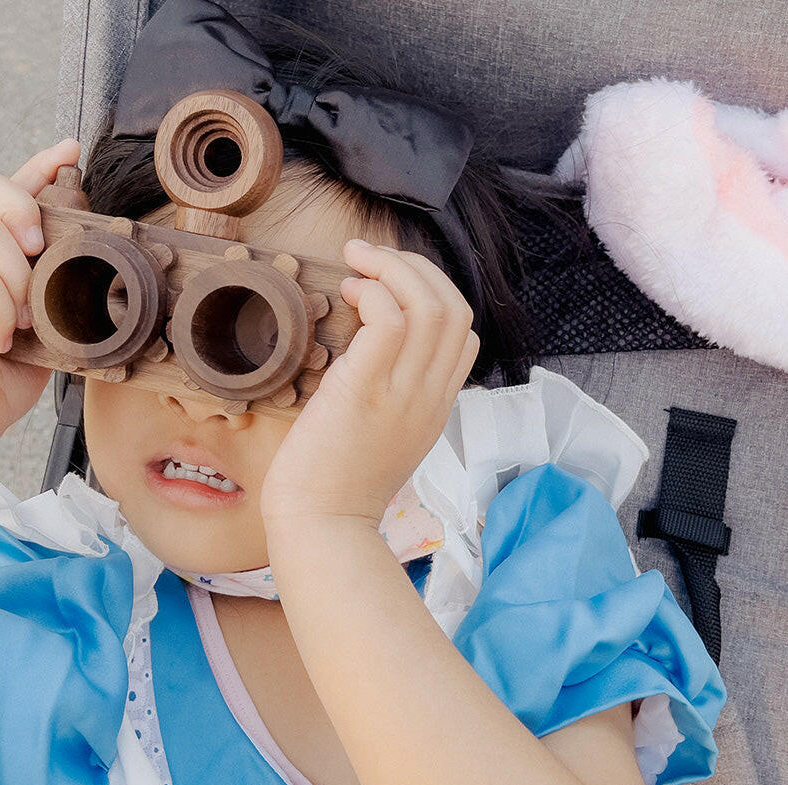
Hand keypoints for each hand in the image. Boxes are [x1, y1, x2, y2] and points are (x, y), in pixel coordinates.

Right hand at [0, 139, 79, 455]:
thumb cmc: (5, 373)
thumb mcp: (47, 319)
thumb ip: (56, 281)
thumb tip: (91, 244)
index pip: (4, 190)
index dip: (38, 165)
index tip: (70, 152)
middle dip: (24, 206)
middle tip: (39, 249)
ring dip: (20, 280)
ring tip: (23, 321)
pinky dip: (2, 311)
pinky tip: (3, 339)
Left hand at [260, 239, 478, 525]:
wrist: (322, 524)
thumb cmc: (338, 482)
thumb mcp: (385, 436)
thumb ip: (395, 394)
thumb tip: (370, 348)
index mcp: (437, 404)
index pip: (464, 333)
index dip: (433, 293)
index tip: (388, 287)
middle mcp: (431, 395)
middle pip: (455, 307)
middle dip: (417, 267)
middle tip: (372, 258)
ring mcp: (405, 392)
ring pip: (429, 304)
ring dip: (393, 268)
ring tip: (357, 261)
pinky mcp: (368, 390)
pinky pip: (391, 320)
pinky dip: (374, 293)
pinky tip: (349, 294)